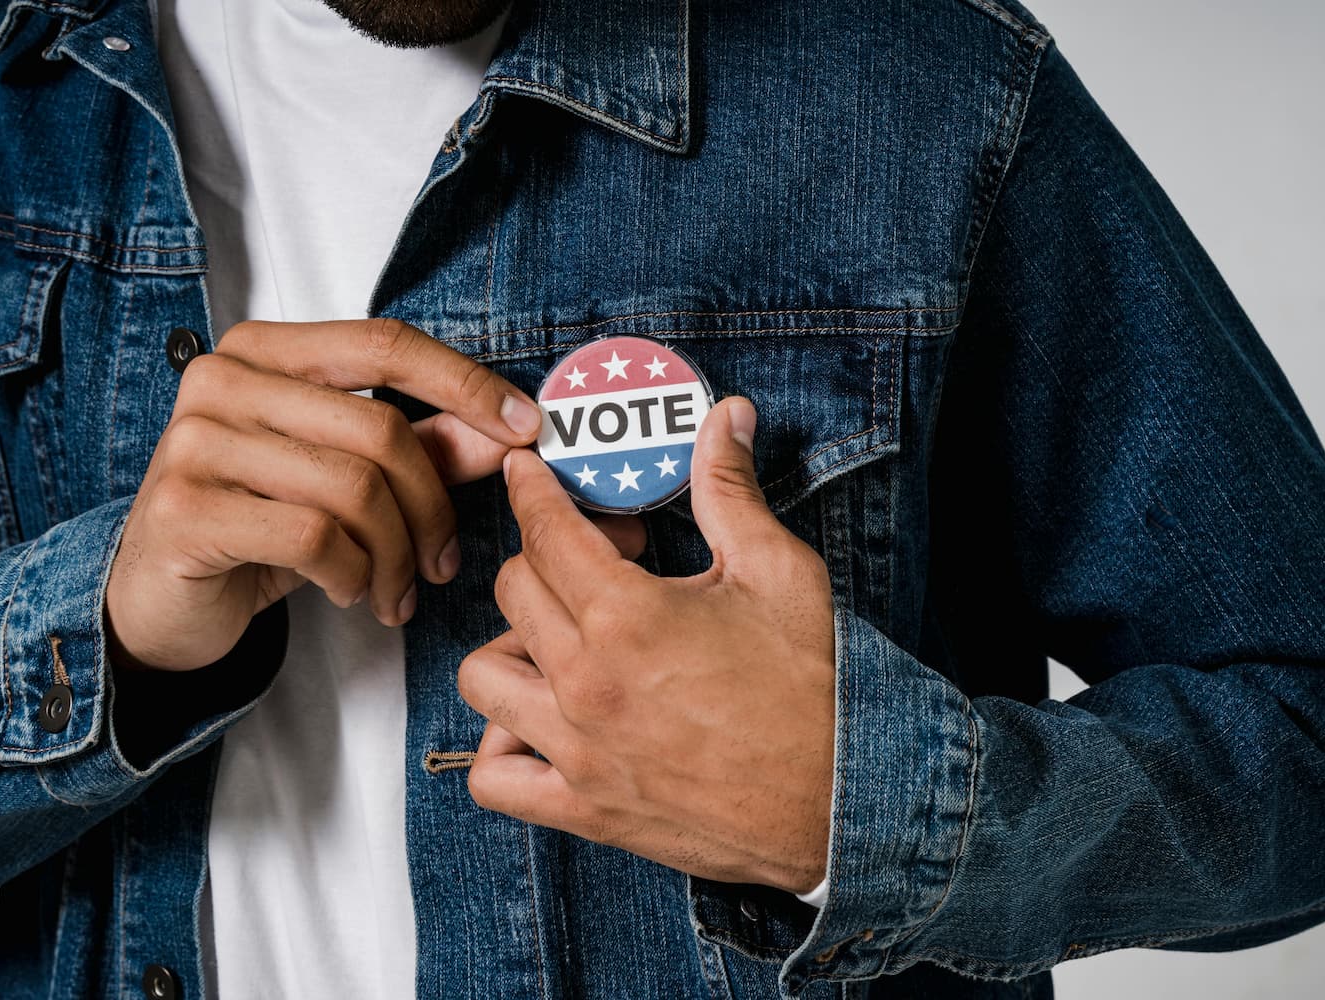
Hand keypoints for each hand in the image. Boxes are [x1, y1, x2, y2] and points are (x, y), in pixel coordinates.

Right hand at [106, 318, 541, 671]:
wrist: (161, 601)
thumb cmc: (259, 527)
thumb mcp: (347, 481)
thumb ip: (422, 447)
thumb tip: (506, 432)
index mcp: (265, 351)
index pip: (385, 343)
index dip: (466, 384)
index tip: (526, 427)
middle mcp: (223, 379)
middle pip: (380, 430)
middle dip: (432, 508)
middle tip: (444, 563)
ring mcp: (195, 440)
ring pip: (353, 489)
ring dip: (396, 555)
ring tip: (397, 591)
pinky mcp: (185, 508)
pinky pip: (313, 537)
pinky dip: (352, 574)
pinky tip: (350, 591)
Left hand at [458, 397, 835, 893]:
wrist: (840, 798)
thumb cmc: (813, 685)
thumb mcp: (778, 572)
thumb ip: (731, 490)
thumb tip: (728, 416)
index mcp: (628, 615)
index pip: (545, 531)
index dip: (532, 491)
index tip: (526, 476)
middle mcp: (586, 681)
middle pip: (512, 590)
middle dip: (544, 555)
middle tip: (598, 558)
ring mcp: (577, 750)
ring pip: (483, 676)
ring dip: (512, 645)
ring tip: (561, 639)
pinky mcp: (584, 807)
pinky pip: (492, 779)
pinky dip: (500, 749)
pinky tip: (539, 724)